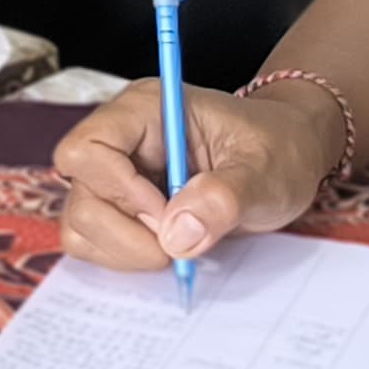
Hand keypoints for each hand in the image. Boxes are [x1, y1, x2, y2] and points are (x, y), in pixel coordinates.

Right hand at [51, 78, 342, 273]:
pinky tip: (167, 250)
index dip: (120, 190)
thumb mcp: (267, 170)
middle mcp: (120, 139)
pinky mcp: (120, 207)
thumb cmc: (279, 149)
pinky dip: (122, 257)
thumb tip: (175, 234)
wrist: (289, 158)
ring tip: (179, 247)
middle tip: (180, 243)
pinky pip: (92, 241)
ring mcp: (116, 175)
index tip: (168, 216)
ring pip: (78, 221)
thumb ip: (224, 197)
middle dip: (126, 230)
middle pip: (80, 190)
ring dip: (124, 249)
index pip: (88, 147)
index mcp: (145, 111)